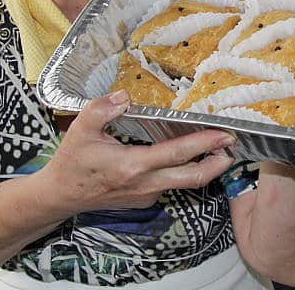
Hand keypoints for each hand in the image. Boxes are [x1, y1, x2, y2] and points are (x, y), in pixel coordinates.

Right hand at [40, 91, 235, 213]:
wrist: (59, 197)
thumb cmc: (71, 162)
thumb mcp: (81, 128)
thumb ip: (102, 108)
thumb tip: (125, 95)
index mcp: (132, 165)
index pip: (177, 153)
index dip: (204, 143)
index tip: (225, 134)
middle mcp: (145, 184)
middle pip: (192, 177)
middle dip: (218, 163)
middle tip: (234, 146)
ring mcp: (146, 195)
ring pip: (183, 183)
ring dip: (204, 168)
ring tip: (219, 149)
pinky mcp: (144, 199)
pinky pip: (170, 185)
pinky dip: (183, 172)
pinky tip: (187, 157)